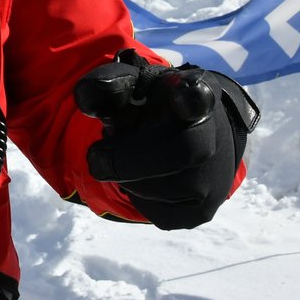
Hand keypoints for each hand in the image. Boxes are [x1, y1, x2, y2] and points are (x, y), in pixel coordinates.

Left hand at [74, 49, 258, 229]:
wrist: (197, 136)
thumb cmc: (157, 108)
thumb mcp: (134, 87)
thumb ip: (107, 87)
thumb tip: (85, 100)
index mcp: (195, 94)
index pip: (197, 95)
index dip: (190, 97)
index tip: (182, 95)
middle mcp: (214, 138)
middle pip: (176, 151)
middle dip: (126, 157)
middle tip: (97, 156)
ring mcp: (214, 180)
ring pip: (155, 189)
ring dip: (129, 176)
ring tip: (134, 157)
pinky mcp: (202, 211)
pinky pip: (156, 213)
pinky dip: (139, 197)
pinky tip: (147, 179)